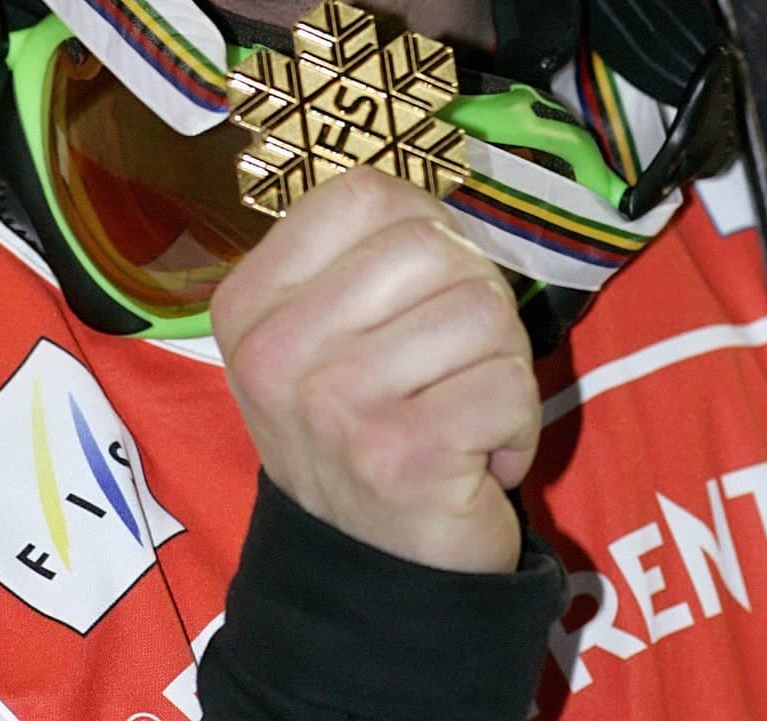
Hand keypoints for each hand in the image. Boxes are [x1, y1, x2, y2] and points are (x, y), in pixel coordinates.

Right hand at [210, 165, 539, 572]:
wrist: (363, 573)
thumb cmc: (358, 426)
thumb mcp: (322, 332)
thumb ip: (365, 255)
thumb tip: (438, 205)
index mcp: (250, 301)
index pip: (363, 193)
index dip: (422, 224)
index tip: (422, 287)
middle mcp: (275, 350)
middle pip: (432, 245)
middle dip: (474, 297)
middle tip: (455, 360)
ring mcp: (333, 405)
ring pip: (483, 310)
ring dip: (500, 364)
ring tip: (461, 410)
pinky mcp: (400, 456)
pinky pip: (509, 384)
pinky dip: (517, 422)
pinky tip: (475, 458)